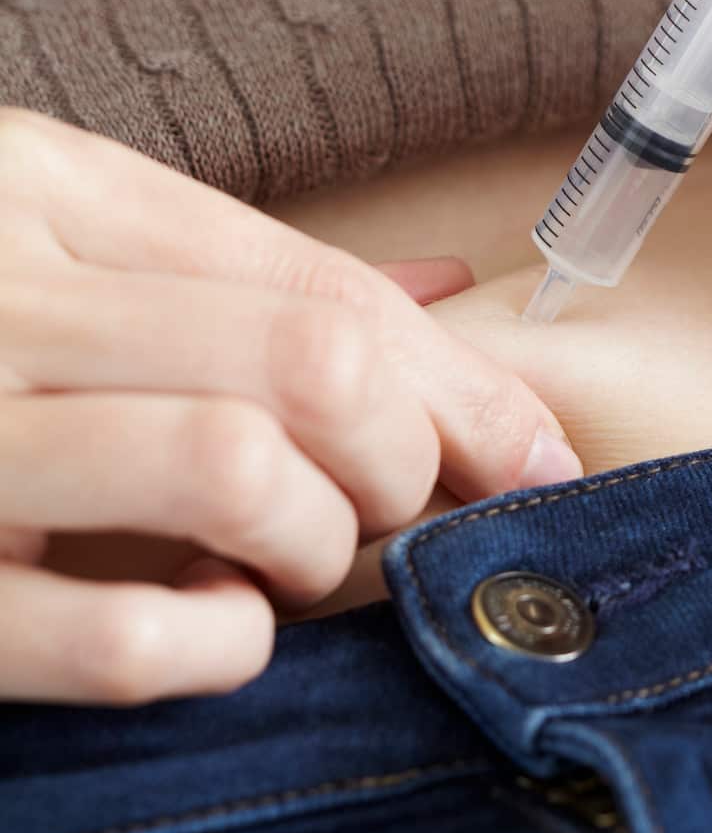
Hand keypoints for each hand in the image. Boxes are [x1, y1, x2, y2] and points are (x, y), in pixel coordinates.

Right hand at [0, 110, 580, 703]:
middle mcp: (7, 295)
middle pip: (312, 368)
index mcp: (53, 190)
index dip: (462, 383)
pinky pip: (106, 630)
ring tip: (303, 557)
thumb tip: (451, 298)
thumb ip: (237, 267)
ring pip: (236, 470)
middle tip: (404, 505)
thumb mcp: (63, 227)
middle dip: (413, 458)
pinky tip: (221, 627)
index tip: (539, 451)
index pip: (321, 285)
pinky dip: (212, 642)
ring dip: (321, 540)